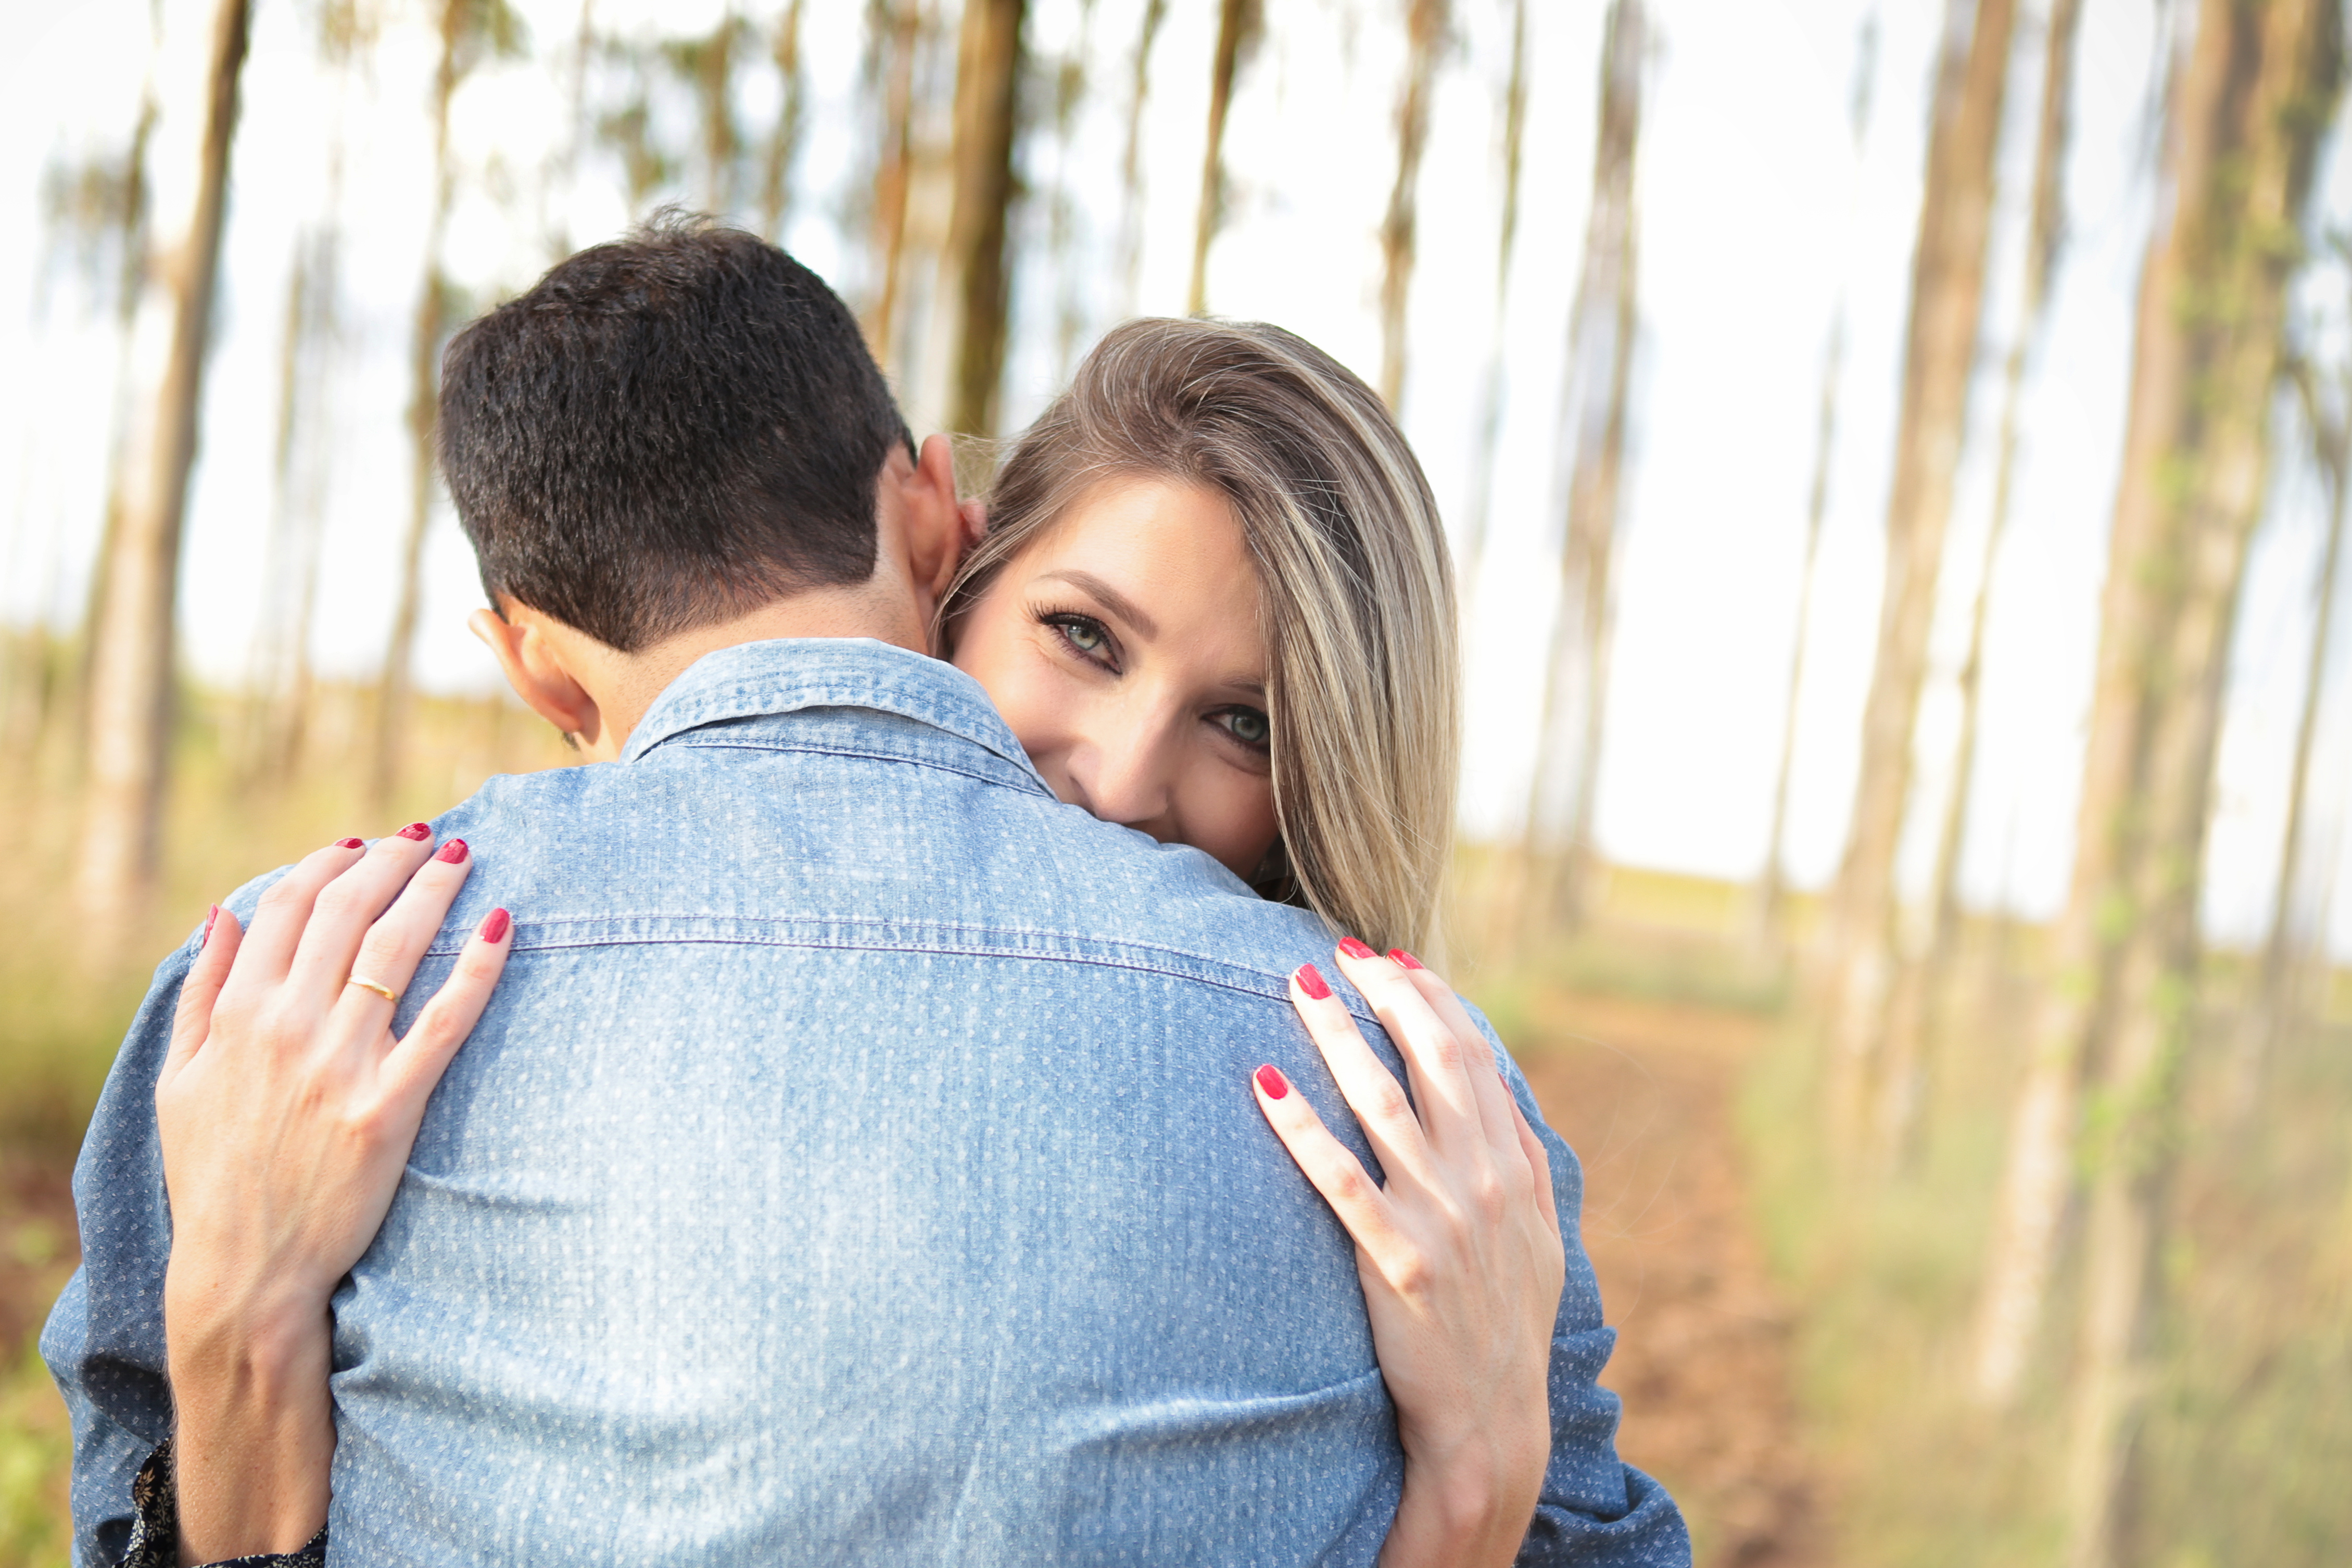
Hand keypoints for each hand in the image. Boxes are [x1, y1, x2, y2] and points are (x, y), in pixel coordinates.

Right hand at [157, 827, 513, 1558]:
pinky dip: (477, 968)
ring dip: (434, 891)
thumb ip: (201, 994)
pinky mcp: (389, 1107)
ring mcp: (341, 1066)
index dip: (331, 862)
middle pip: (350, 913)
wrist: (244, 1270)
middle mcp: (289, 1028)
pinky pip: (445, 1022)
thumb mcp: (178, 1080)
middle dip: (393, 862)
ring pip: (398, 951)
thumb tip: (223, 914)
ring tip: (464, 857)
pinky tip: (502, 927)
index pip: (290, 906)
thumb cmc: (213, 1175)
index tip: (364, 842)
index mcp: (239, 1016)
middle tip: (430, 835)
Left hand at [1252, 942, 1564, 1567]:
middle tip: (1340, 953)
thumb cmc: (1509, 1325)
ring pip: (1380, 1104)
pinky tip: (1268, 1084)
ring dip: (1338, 1036)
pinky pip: (1339, 1180)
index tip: (1394, 959)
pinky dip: (1303, 1126)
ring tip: (1299, 988)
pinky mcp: (1394, 1262)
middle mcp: (1481, 1182)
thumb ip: (1526, 1158)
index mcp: (1514, 1168)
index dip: (1433, 1000)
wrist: (1492, 1421)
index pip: (1472, 1058)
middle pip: (1430, 1061)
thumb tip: (1501, 1088)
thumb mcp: (1542, 1235)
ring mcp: (1439, 1220)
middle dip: (1386, 997)